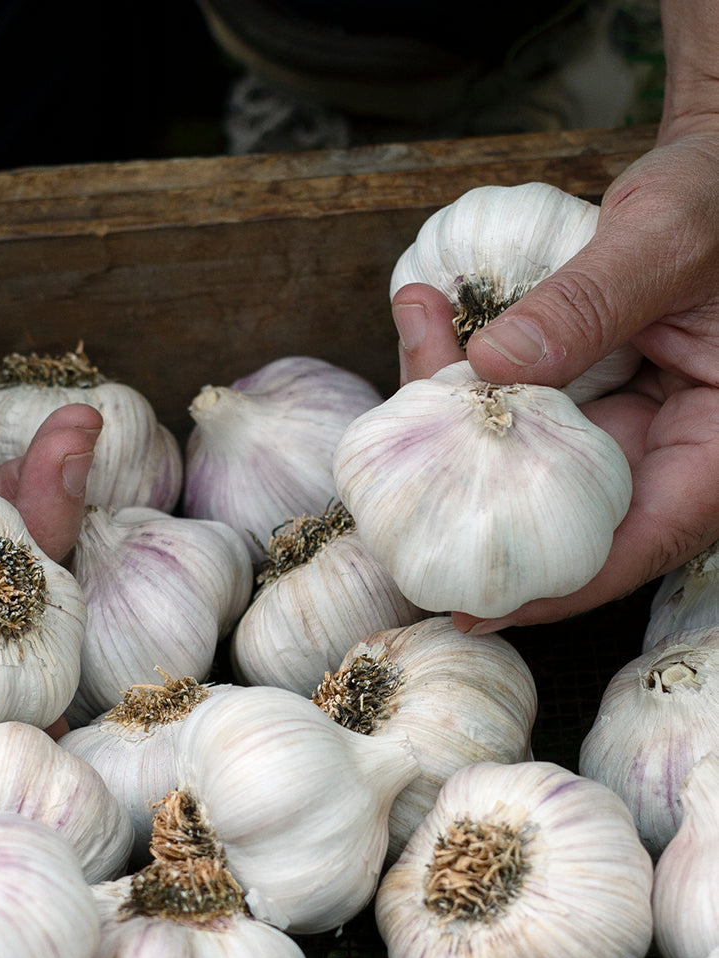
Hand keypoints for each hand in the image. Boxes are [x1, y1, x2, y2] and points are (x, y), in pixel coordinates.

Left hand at [390, 131, 718, 632]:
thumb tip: (493, 365)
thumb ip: (589, 303)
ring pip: (525, 456)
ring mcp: (622, 427)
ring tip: (415, 338)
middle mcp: (671, 452)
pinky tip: (428, 320)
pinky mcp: (586, 397)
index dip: (551, 589)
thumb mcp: (667, 242)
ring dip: (457, 413)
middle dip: (471, 496)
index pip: (635, 545)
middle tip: (394, 486)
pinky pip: (520, 405)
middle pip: (561, 510)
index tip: (471, 608)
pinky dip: (472, 373)